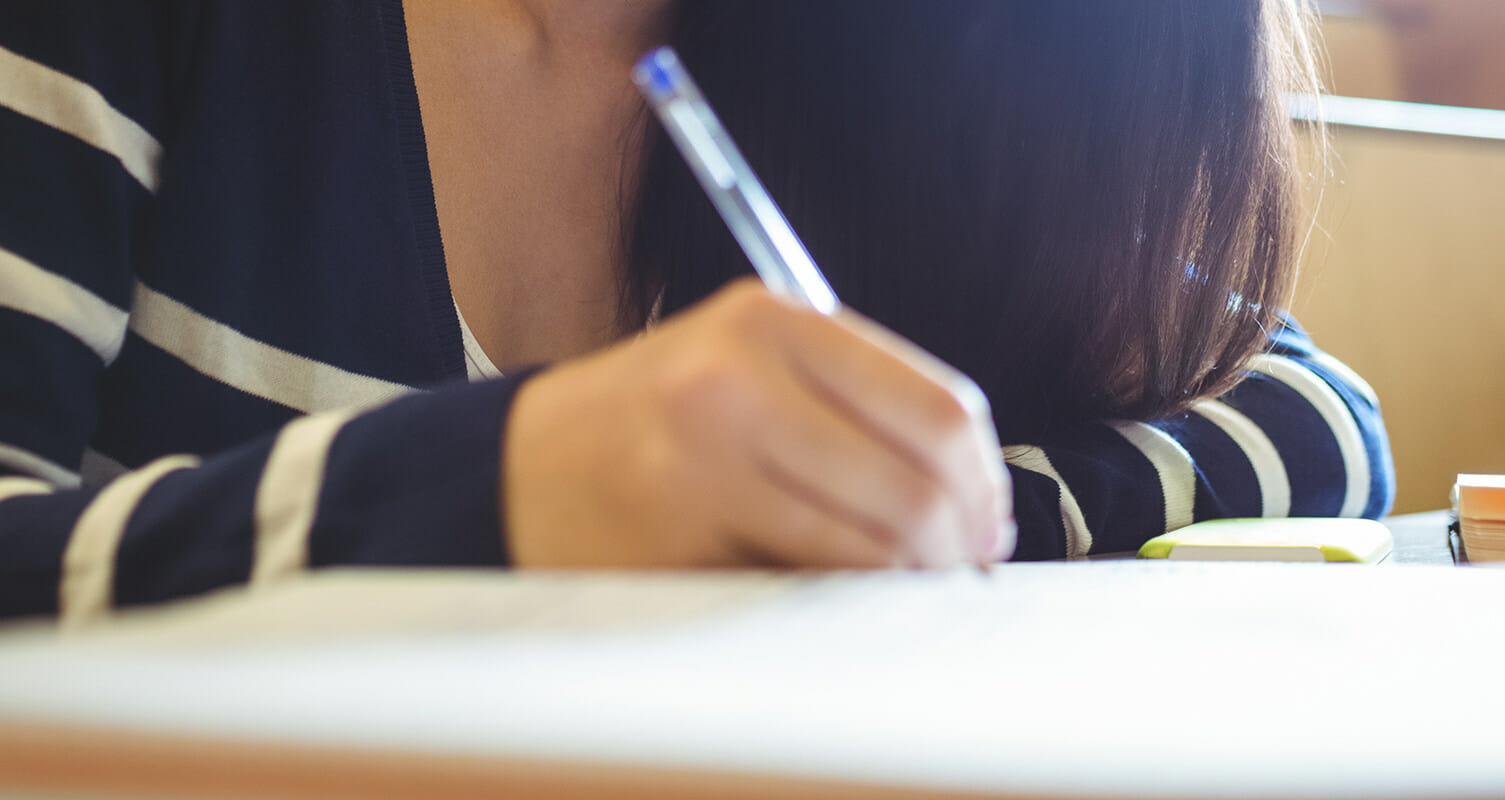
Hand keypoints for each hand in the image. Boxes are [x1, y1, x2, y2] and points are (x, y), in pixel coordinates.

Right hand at [503, 280, 1014, 568]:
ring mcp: (704, 454)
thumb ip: (846, 399)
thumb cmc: (651, 423)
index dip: (982, 478)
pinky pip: (807, 578)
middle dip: (959, 542)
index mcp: (769, 318)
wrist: (516, 466)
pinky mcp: (678, 528)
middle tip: (962, 569)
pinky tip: (839, 592)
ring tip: (906, 585)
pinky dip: (844, 595)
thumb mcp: (742, 366)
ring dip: (908, 577)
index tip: (987, 516)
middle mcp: (736, 375)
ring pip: (872, 538)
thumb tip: (970, 488)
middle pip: (916, 480)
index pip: (937, 403)